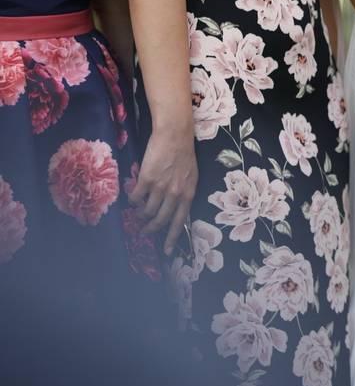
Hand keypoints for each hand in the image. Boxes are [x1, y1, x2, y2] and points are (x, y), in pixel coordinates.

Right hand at [130, 124, 197, 255]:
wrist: (174, 135)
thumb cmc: (184, 154)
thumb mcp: (191, 177)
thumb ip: (184, 192)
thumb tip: (176, 207)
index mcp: (188, 194)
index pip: (180, 221)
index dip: (171, 237)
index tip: (165, 250)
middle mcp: (175, 194)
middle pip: (161, 220)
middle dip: (151, 229)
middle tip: (144, 232)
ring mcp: (160, 187)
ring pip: (147, 210)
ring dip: (141, 214)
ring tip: (139, 213)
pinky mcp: (146, 179)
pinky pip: (136, 197)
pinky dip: (133, 200)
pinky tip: (132, 198)